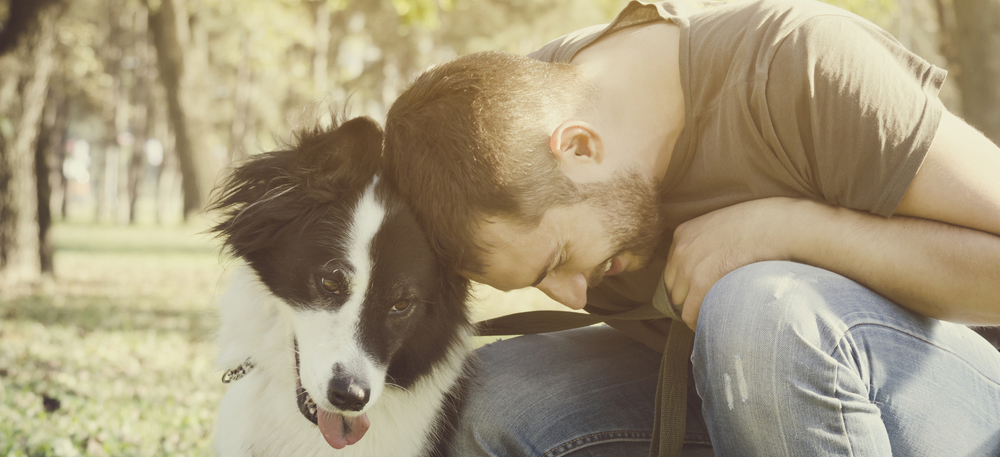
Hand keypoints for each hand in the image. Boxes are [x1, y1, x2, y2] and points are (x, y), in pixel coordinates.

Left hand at [664, 197, 817, 329]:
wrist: (777, 226)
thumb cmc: (760, 224)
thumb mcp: (723, 226)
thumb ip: (709, 243)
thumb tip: (711, 265)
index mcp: (683, 233)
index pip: (672, 270)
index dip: (686, 284)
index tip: (700, 293)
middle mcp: (680, 249)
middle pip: (673, 287)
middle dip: (688, 299)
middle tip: (708, 307)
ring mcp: (688, 266)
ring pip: (680, 303)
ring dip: (695, 311)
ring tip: (713, 316)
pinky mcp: (701, 282)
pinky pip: (690, 314)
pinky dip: (699, 322)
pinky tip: (713, 324)